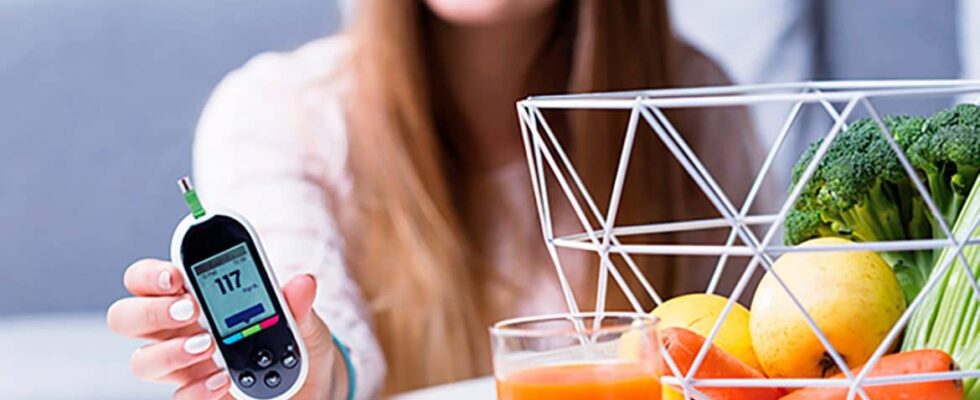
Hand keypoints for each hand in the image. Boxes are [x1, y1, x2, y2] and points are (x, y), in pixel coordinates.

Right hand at [107, 259, 345, 399]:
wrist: (310, 384)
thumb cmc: (292, 342)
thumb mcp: (303, 320)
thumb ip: (296, 303)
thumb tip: (302, 282)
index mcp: (193, 297)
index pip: (146, 279)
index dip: (149, 275)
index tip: (175, 276)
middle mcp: (178, 330)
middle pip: (127, 317)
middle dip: (150, 311)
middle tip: (190, 310)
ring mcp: (184, 366)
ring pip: (142, 360)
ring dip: (171, 352)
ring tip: (208, 346)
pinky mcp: (198, 394)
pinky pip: (178, 395)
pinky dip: (196, 389)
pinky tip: (222, 380)